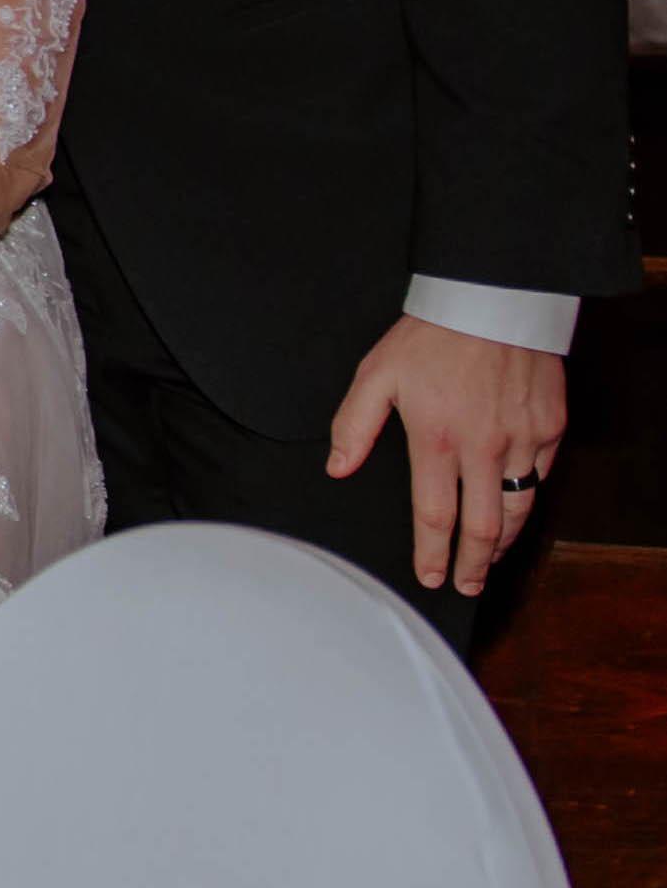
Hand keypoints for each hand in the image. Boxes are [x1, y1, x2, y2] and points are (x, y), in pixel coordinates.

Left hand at [322, 315, 563, 600]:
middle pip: (484, 526)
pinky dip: (529, 497)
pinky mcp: (550, 427)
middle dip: (474, 564)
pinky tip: (516, 509)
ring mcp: (522, 440)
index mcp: (437, 440)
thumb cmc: (429, 338)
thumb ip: (353, 425)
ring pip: (519, 508)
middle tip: (467, 586)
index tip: (431, 576)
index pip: (435, 515)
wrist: (491, 301)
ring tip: (491, 559)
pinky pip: (542, 475)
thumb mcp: (376, 375)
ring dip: (506, 541)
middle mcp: (484, 449)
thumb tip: (337, 468)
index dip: (432, 552)